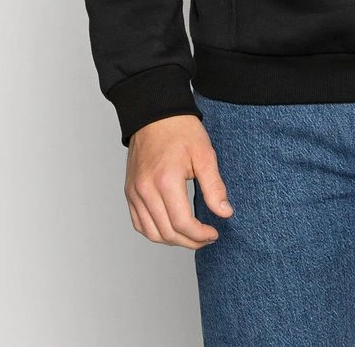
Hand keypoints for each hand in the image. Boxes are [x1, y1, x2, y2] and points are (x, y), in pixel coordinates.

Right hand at [124, 114, 234, 248]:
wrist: (155, 114)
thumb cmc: (180, 129)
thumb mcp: (205, 154)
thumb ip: (214, 186)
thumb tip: (225, 212)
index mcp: (165, 180)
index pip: (182, 223)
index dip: (200, 235)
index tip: (213, 233)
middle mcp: (145, 189)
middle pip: (167, 232)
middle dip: (190, 241)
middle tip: (206, 237)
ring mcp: (134, 192)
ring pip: (151, 233)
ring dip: (172, 240)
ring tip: (190, 235)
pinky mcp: (130, 191)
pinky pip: (139, 223)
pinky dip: (154, 232)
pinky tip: (170, 228)